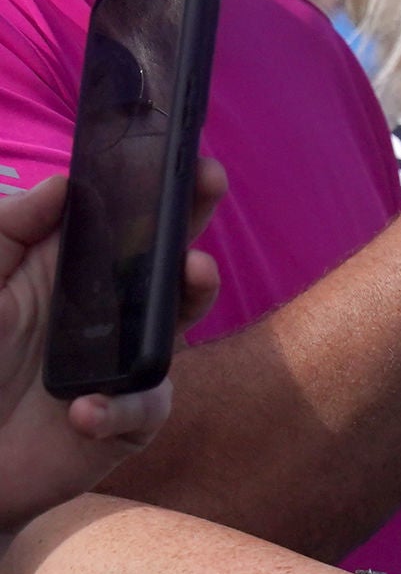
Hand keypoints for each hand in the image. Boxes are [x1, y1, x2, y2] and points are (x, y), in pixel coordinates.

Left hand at [0, 163, 222, 529]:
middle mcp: (108, 315)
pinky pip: (145, 407)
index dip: (156, 189)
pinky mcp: (130, 420)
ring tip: (194, 271)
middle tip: (208, 178)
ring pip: (176, 326)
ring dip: (192, 295)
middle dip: (191, 216)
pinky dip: (118, 407)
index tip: (180, 153)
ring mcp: (124, 366)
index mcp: (70, 276)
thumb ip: (9, 232)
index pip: (123, 225)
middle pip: (164, 258)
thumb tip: (63, 185)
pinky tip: (81, 410)